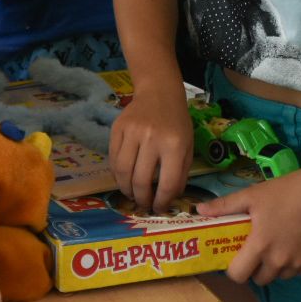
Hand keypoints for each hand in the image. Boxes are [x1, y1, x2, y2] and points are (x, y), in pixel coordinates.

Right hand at [108, 84, 192, 210]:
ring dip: (126, 189)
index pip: (166, 183)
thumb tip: (168, 198)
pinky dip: (116, 174)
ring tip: (131, 195)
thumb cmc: (177, 122)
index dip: (161, 201)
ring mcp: (132, 132)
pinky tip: (123, 179)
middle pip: (141, 180)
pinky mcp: (117, 128)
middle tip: (143, 205)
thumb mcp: (187, 147)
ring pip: (122, 171)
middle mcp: (152, 139)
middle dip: (141, 199)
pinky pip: (113, 158)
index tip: (159, 208)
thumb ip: (180, 174)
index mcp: (174, 145)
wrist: (159, 93)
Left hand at [197, 165, 300, 285]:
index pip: (239, 275)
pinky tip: (292, 243)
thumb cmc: (285, 191)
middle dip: (254, 268)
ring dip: (273, 267)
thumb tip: (199, 210)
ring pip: (279, 276)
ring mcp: (298, 263)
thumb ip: (224, 206)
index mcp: (260, 245)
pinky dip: (292, 264)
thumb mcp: (251, 195)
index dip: (233, 269)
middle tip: (255, 248)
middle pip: (259, 279)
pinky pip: (296, 272)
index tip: (234, 258)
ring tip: (275, 244)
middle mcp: (279, 260)